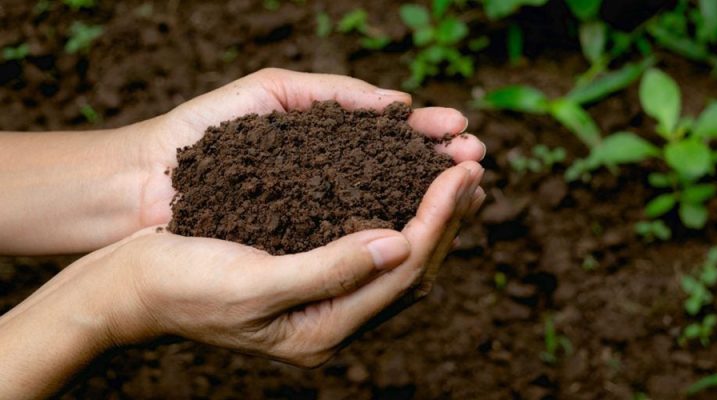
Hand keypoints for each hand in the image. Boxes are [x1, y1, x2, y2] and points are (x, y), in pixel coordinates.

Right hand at [104, 156, 479, 365]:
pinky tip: (409, 196)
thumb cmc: (181, 282)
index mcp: (323, 331)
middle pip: (413, 270)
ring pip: (399, 262)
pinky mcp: (313, 283)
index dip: (439, 219)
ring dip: (432, 220)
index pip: (404, 272)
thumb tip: (400, 245)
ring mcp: (324, 306)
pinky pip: (374, 253)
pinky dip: (399, 220)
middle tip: (474, 167)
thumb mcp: (254, 279)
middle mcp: (332, 324)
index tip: (461, 172)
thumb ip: (329, 269)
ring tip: (458, 179)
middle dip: (448, 218)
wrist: (131, 287)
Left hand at [129, 68, 485, 227]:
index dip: (431, 147)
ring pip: (387, 227)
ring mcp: (314, 236)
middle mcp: (330, 203)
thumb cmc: (201, 136)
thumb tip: (403, 107)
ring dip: (432, 211)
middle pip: (401, 194)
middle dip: (443, 178)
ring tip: (466, 190)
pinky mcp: (298, 267)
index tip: (465, 137)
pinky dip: (390, 242)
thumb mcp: (273, 96)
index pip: (394, 156)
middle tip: (477, 162)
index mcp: (329, 159)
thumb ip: (335, 95)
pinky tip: (419, 231)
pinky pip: (351, 256)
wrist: (140, 183)